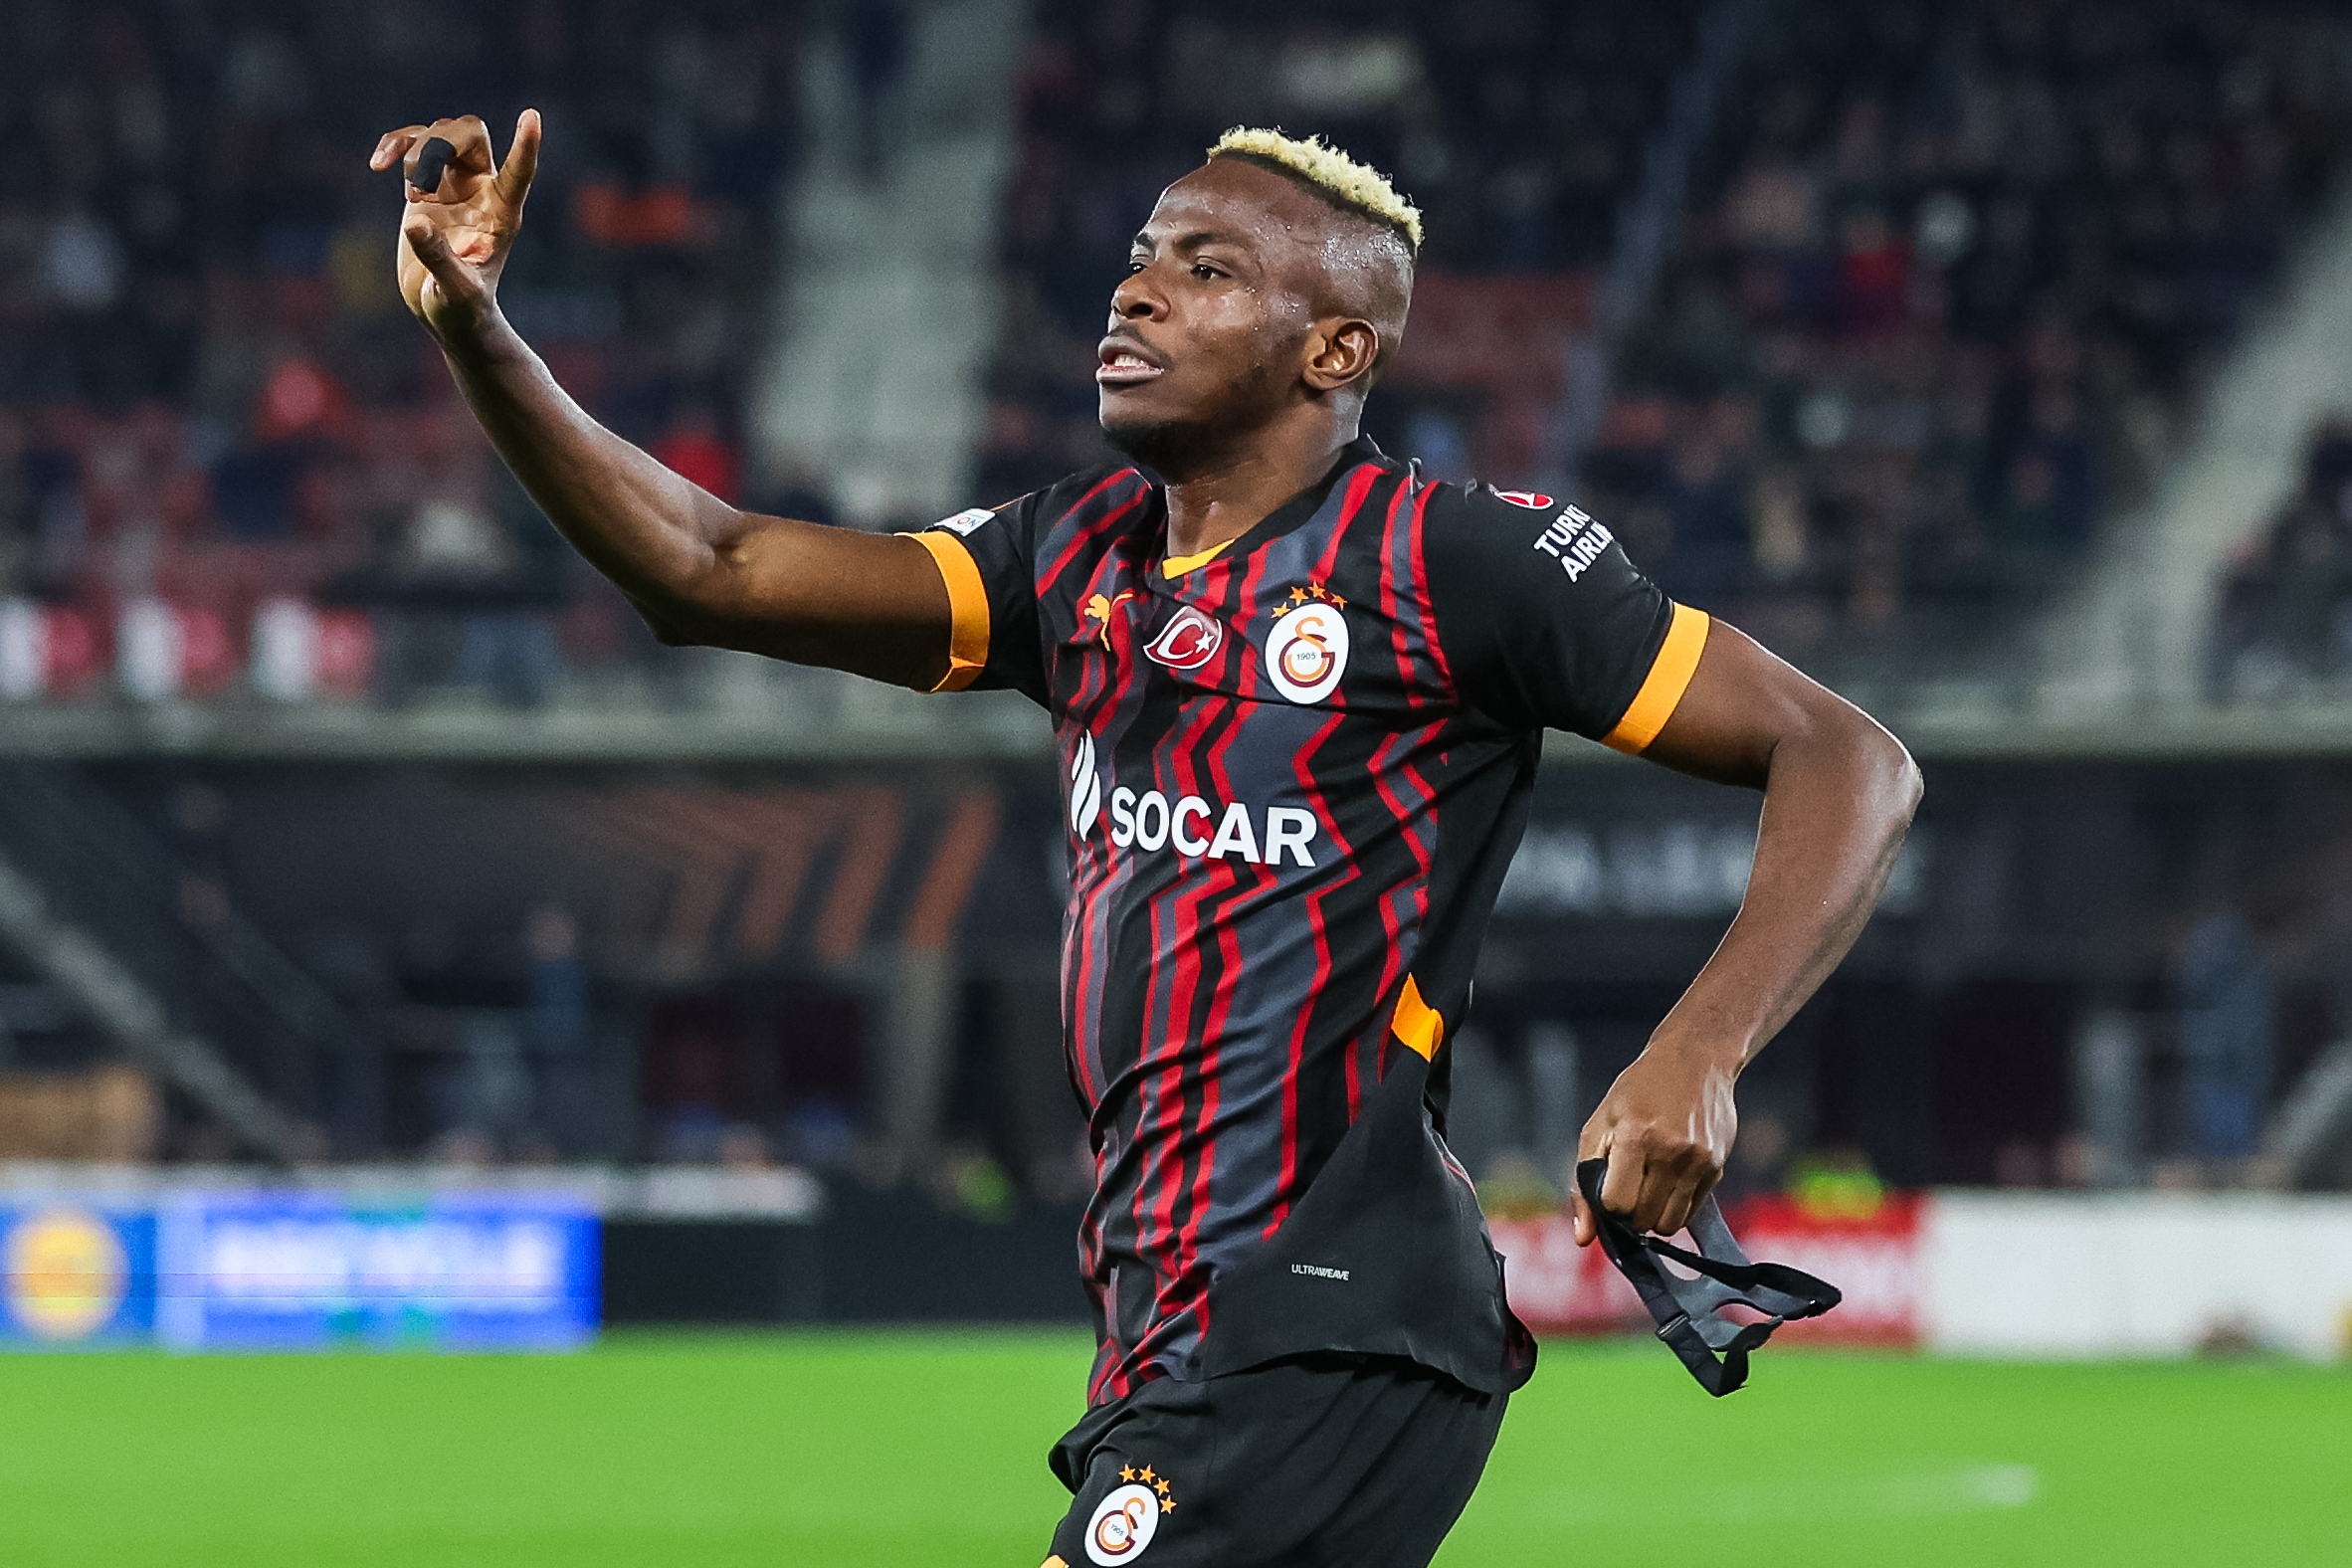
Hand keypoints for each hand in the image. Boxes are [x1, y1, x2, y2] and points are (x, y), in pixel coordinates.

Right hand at [369, 109, 541, 343]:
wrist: (443, 311)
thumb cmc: (461, 309)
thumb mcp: (453, 291)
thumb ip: (438, 258)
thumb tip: (416, 222)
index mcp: (503, 214)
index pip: (519, 173)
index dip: (526, 146)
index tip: (533, 116)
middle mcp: (482, 191)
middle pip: (471, 134)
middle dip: (438, 146)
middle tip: (415, 191)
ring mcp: (454, 184)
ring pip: (440, 133)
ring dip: (415, 153)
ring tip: (410, 198)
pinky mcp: (426, 186)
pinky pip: (411, 144)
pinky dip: (394, 145)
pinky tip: (376, 166)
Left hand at [1571, 1043, 1736, 1243]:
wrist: (1694, 1060)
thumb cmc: (1637, 1093)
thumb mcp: (1599, 1127)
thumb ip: (1584, 1184)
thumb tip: (1582, 1239)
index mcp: (1635, 1137)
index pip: (1617, 1205)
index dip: (1609, 1203)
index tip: (1610, 1186)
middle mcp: (1671, 1152)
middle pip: (1643, 1220)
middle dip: (1630, 1212)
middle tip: (1629, 1184)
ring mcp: (1698, 1161)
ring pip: (1671, 1225)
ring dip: (1654, 1215)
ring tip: (1649, 1184)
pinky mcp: (1717, 1167)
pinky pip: (1692, 1212)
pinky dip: (1676, 1206)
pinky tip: (1670, 1177)